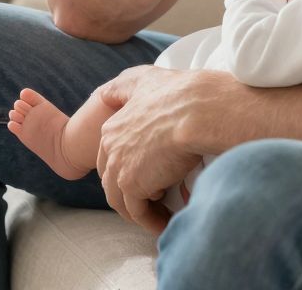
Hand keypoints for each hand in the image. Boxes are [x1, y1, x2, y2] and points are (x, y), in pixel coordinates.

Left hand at [93, 66, 209, 235]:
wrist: (197, 111)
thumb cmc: (180, 93)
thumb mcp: (145, 80)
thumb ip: (124, 87)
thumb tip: (105, 93)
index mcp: (112, 126)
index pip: (111, 158)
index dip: (129, 169)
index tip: (148, 177)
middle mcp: (109, 147)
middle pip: (112, 181)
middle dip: (130, 193)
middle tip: (153, 200)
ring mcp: (119, 167)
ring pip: (121, 200)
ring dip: (140, 211)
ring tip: (161, 216)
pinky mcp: (132, 185)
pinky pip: (138, 212)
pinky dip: (151, 220)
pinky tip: (166, 222)